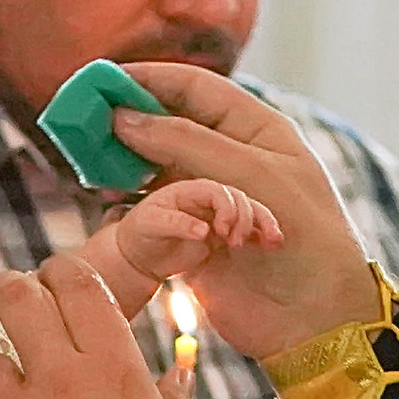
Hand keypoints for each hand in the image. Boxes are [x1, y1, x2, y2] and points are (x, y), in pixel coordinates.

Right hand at [108, 62, 377, 356]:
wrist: (317, 319)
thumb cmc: (305, 237)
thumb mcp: (249, 175)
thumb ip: (185, 142)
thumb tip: (124, 118)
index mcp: (255, 130)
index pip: (193, 89)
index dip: (147, 80)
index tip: (100, 80)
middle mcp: (230, 158)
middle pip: (168, 125)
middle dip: (127, 121)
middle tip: (81, 122)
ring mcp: (211, 198)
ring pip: (154, 167)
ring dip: (123, 163)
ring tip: (86, 160)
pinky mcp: (194, 237)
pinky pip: (153, 209)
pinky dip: (128, 201)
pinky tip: (105, 198)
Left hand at [111, 176, 283, 284]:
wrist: (142, 255)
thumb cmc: (141, 233)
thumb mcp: (151, 225)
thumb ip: (176, 224)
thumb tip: (204, 231)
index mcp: (191, 189)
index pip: (217, 189)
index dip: (225, 207)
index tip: (221, 230)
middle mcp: (209, 198)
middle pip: (239, 197)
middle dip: (245, 216)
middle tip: (235, 242)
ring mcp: (220, 214)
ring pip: (251, 210)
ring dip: (261, 223)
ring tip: (268, 242)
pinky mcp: (227, 231)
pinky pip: (252, 227)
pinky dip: (265, 233)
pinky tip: (275, 243)